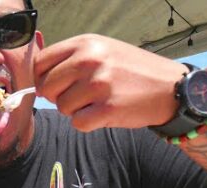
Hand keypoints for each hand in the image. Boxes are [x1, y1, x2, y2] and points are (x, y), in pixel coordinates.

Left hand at [34, 34, 187, 131]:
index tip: (58, 84)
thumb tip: (36, 75)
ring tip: (97, 102)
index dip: (44, 78)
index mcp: (85, 43)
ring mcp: (99, 85)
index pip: (40, 63)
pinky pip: (78, 124)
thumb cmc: (130, 70)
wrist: (170, 87)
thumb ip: (70, 58)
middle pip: (46, 87)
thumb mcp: (101, 50)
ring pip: (61, 107)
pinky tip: (103, 113)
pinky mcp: (107, 109)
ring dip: (75, 110)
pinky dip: (88, 123)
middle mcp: (89, 61)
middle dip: (58, 96)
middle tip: (80, 96)